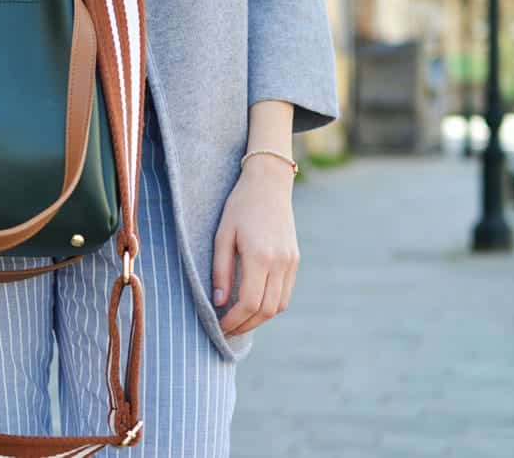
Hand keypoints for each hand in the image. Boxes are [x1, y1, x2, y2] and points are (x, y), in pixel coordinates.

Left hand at [211, 155, 298, 336]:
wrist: (269, 184)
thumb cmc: (239, 207)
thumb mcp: (222, 236)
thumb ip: (221, 270)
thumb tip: (218, 302)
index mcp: (260, 256)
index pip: (249, 303)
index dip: (234, 320)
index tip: (219, 326)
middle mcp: (280, 263)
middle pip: (266, 310)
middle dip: (246, 325)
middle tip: (227, 329)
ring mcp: (291, 262)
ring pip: (279, 305)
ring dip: (259, 318)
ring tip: (239, 319)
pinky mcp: (295, 260)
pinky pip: (285, 293)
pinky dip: (270, 304)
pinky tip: (253, 303)